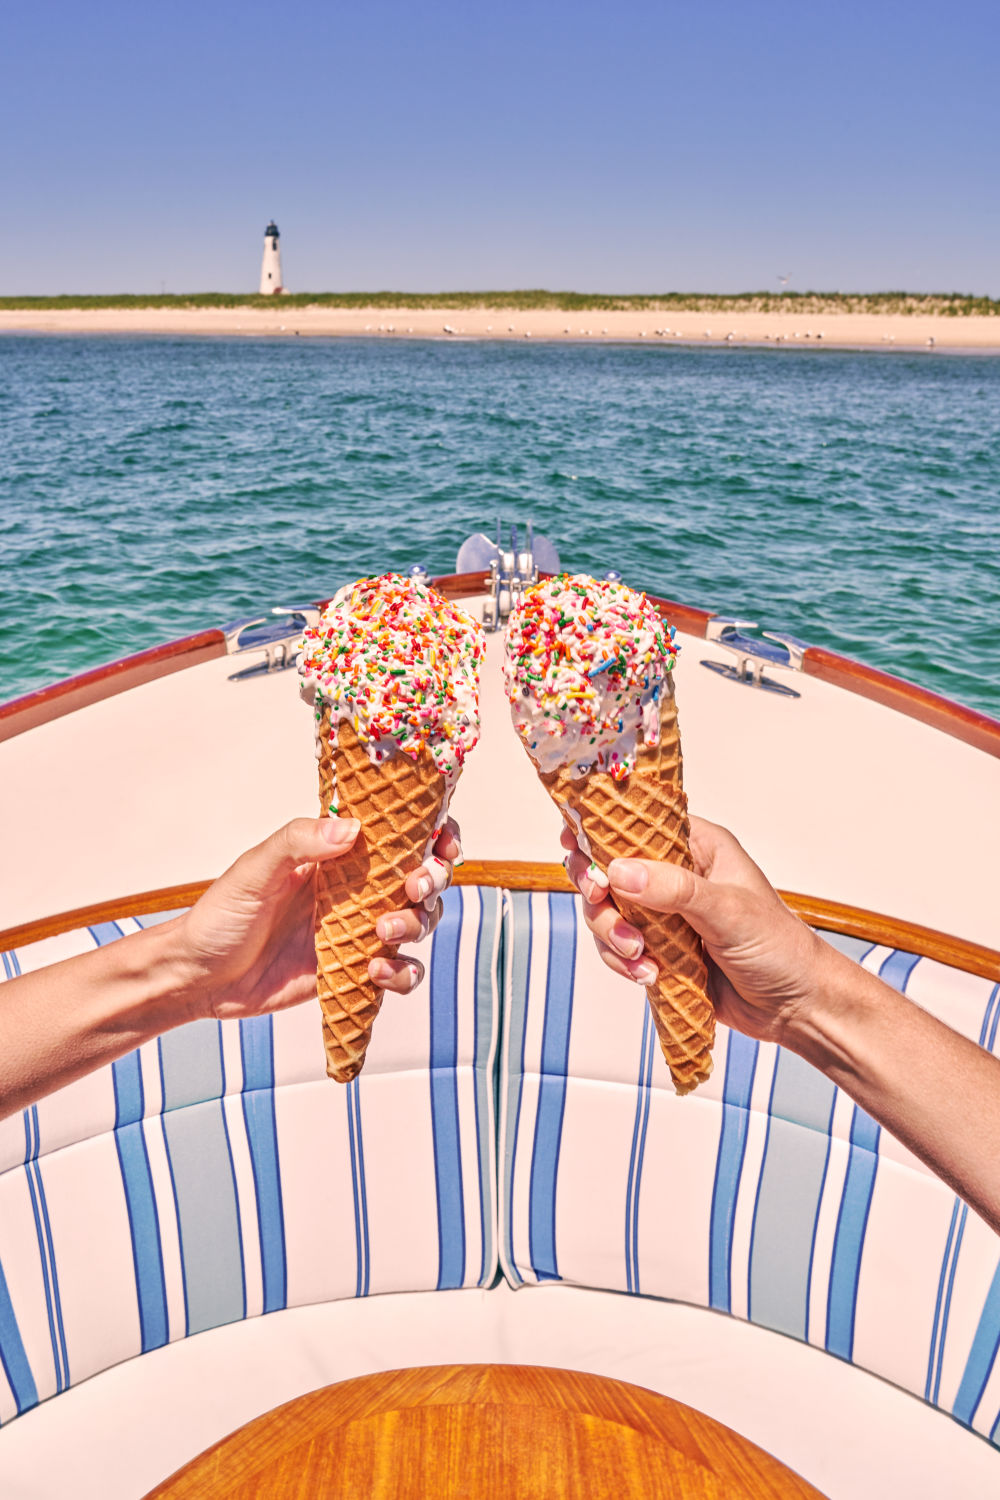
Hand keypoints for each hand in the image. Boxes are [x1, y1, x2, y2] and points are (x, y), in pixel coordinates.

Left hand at [174, 816, 462, 1022]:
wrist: (199, 977)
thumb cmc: (221, 914)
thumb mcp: (255, 869)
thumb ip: (299, 840)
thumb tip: (353, 829)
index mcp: (339, 854)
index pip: (401, 834)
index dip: (435, 834)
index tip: (442, 843)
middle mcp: (357, 888)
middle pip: (422, 877)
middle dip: (432, 880)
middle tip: (413, 888)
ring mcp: (359, 931)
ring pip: (419, 922)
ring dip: (416, 924)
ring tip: (383, 933)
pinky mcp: (355, 971)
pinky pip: (400, 973)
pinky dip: (402, 974)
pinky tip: (375, 973)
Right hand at [561, 816, 829, 1046]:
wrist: (794, 1007)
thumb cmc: (778, 946)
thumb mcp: (728, 910)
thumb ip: (674, 889)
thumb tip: (619, 871)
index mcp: (696, 846)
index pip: (636, 821)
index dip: (599, 829)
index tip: (576, 844)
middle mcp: (674, 874)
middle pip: (608, 867)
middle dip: (599, 891)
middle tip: (602, 901)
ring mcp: (663, 914)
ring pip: (607, 912)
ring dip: (612, 935)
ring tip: (641, 956)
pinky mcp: (658, 950)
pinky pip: (618, 949)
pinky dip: (624, 962)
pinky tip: (650, 975)